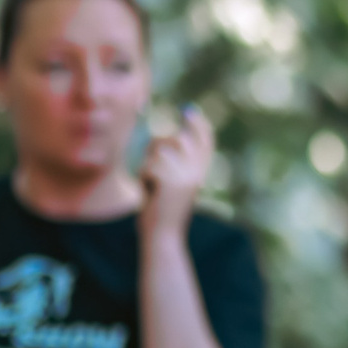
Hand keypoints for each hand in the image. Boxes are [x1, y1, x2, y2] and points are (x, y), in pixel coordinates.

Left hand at [139, 106, 213, 236]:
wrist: (163, 237)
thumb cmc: (162, 213)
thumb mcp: (174, 186)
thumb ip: (176, 165)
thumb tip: (172, 138)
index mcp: (200, 174)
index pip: (206, 141)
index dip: (199, 124)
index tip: (190, 110)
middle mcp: (197, 173)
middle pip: (176, 139)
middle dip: (157, 147)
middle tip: (150, 165)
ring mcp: (184, 176)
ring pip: (159, 150)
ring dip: (147, 164)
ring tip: (149, 184)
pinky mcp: (169, 180)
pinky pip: (149, 164)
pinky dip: (142, 176)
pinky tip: (146, 191)